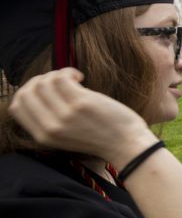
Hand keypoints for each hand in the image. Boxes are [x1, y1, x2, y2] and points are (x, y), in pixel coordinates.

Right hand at [9, 68, 155, 168]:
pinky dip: (69, 72)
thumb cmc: (100, 136)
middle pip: (27, 91)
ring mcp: (64, 115)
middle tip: (61, 81)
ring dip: (57, 74)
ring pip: (43, 82)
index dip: (28, 90)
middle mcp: (50, 127)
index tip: (47, 88)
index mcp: (43, 136)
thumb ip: (49, 120)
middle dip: (41, 79)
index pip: (17, 106)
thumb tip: (40, 89)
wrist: (127, 145)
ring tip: (74, 79)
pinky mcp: (81, 104)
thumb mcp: (66, 135)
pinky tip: (81, 77)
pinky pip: (61, 77)